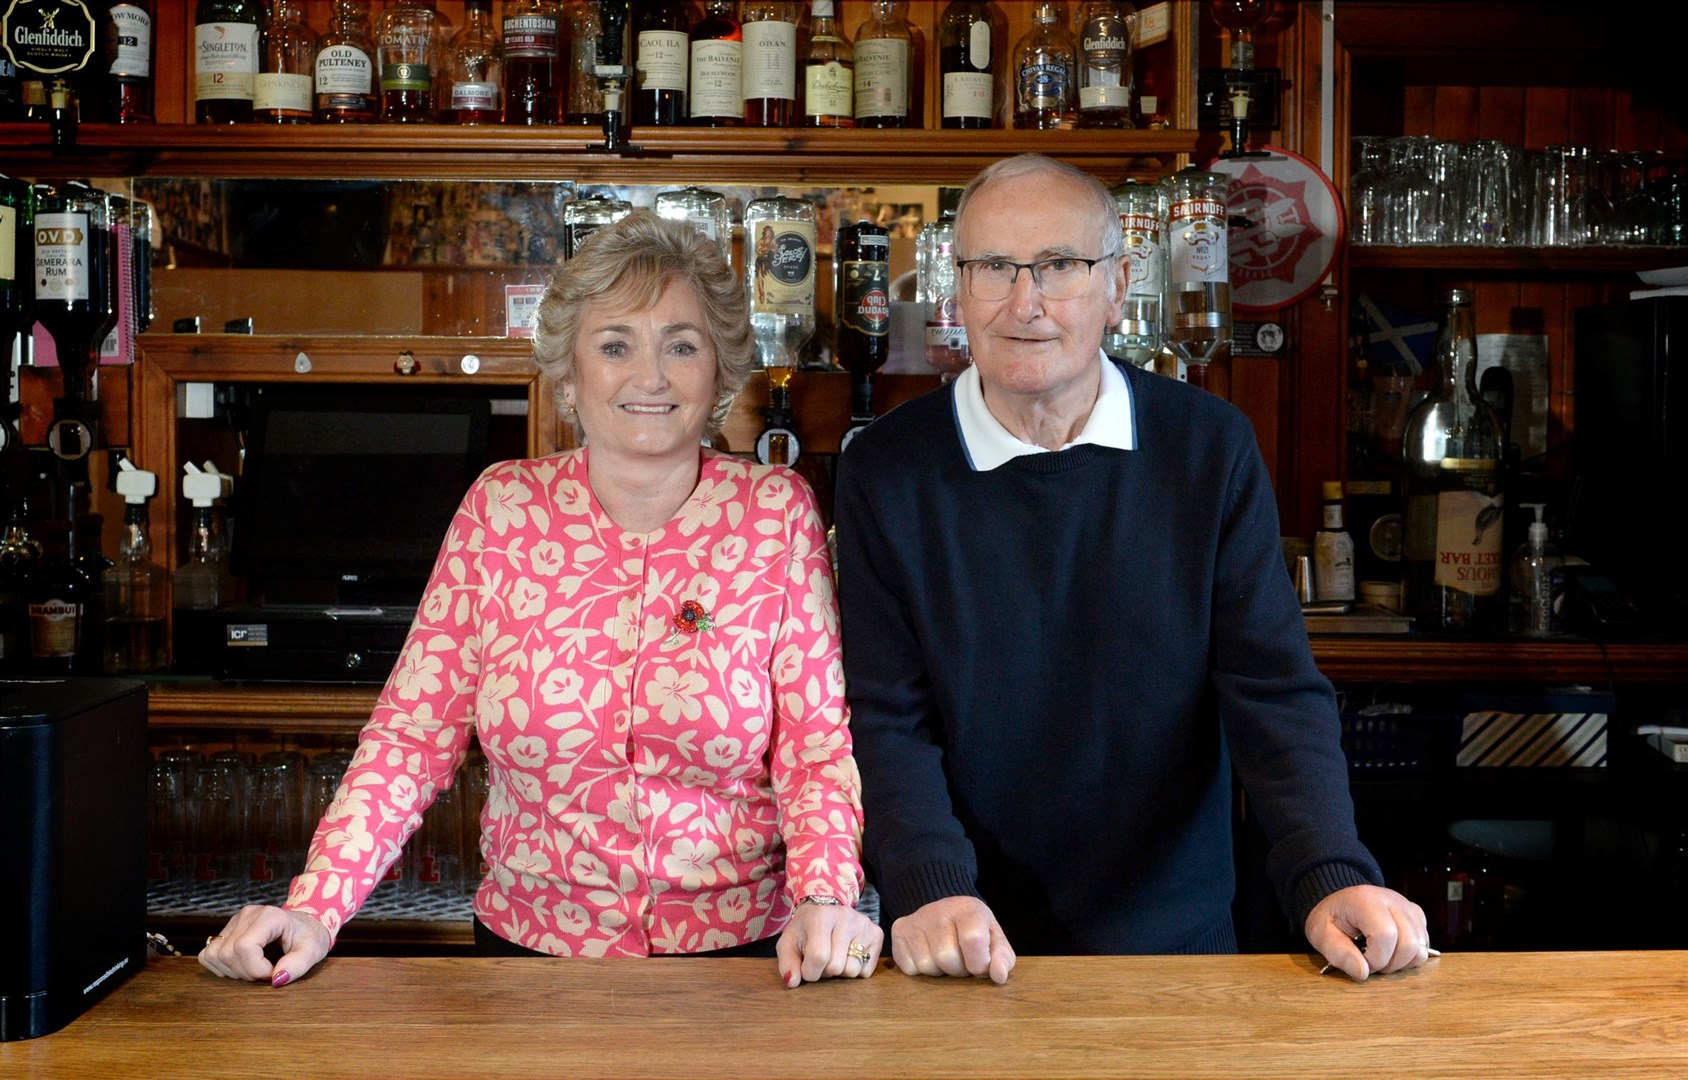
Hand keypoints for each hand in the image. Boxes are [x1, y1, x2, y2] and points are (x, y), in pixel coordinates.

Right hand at [198, 905, 330, 987]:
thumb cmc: (309, 937)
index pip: (245, 946)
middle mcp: (247, 915)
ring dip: (232, 971)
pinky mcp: (227, 930)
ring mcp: (234, 921)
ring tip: (254, 969)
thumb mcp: (313, 951)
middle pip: (228, 953)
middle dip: (246, 973)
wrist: (305, 925)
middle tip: (266, 973)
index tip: (273, 974)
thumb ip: (298, 965)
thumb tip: (276, 980)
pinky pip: (208, 953)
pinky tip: (240, 966)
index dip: (256, 968)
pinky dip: (220, 966)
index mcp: (269, 916)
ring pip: (214, 954)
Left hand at [775, 901, 884, 988]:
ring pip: (853, 970)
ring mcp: (864, 924)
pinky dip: (856, 970)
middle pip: (836, 966)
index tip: (806, 967)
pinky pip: (867, 970)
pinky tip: (848, 955)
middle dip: (825, 971)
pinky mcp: (877, 934)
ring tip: (835, 956)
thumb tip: (793, 981)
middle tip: (822, 959)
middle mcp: (846, 916)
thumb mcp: (788, 944)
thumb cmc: (804, 931)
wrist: (823, 913)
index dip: (810, 971)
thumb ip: (787, 964)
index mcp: (821, 916)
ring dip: (841, 971)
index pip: (819, 956)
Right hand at [890, 896, 1014, 984]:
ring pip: (927, 965)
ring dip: (940, 971)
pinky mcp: (899, 931)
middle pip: (947, 957)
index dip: (979, 963)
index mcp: (967, 908)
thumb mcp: (994, 939)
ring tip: (945, 958)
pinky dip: (921, 970)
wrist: (945, 913)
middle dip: (958, 969)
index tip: (981, 966)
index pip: (973, 940)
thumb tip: (998, 975)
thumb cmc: (973, 931)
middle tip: (962, 960)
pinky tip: (929, 956)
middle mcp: (937, 910)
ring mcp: (915, 919)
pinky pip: (909, 967)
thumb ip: (1002, 958)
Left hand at [1305, 885, 1432, 980]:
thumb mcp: (1321, 935)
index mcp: (1365, 900)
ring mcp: (1408, 907)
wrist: (1341, 903)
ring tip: (1381, 958)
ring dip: (1402, 962)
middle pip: (1409, 943)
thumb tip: (1363, 973)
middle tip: (1371, 963)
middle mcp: (1392, 900)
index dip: (1376, 958)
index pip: (1386, 934)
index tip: (1360, 962)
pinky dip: (1410, 956)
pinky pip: (1425, 945)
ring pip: (1421, 947)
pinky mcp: (1417, 916)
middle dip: (1390, 964)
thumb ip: (1338, 953)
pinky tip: (1391, 952)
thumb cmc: (1330, 919)